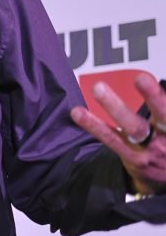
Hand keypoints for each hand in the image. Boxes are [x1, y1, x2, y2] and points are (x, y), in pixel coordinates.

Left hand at [70, 73, 165, 195]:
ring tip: (99, 88)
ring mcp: (148, 149)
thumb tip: (158, 90)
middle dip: (153, 96)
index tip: (148, 79)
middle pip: (163, 116)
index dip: (159, 96)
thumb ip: (164, 110)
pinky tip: (77, 113)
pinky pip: (111, 139)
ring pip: (133, 127)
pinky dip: (94, 126)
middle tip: (141, 78)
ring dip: (115, 106)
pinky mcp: (131, 158)